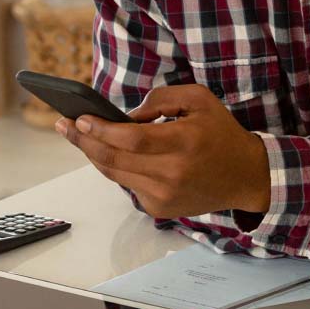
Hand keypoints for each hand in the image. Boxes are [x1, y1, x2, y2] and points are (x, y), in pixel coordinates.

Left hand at [54, 84, 270, 218]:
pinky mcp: (161, 209)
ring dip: (94, 154)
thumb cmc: (221, 133)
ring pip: (115, 175)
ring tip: (78, 136)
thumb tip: (127, 115)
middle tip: (64, 126)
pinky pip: (128, 186)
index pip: (132, 139)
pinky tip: (108, 153)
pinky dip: (116, 169)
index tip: (79, 118)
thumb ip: (161, 99)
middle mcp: (173, 173)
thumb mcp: (199, 99)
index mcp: (184, 142)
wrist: (245, 175)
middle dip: (84, 141)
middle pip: (115, 159)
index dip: (101, 130)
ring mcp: (165, 195)